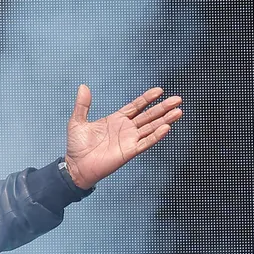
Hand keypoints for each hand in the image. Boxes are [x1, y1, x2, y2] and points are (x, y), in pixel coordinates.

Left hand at [63, 85, 181, 189]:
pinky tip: (166, 128)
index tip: (160, 90)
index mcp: (116, 120)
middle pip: (148, 116)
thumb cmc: (76, 146)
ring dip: (165, 120)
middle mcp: (126, 129)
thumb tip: (83, 87)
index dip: (147, 99)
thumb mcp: (77, 121)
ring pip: (151, 128)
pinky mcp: (129, 151)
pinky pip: (146, 143)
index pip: (136, 106)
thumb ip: (82, 105)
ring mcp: (129, 140)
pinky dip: (156, 136)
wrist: (75, 166)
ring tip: (178, 112)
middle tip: (177, 99)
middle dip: (163, 107)